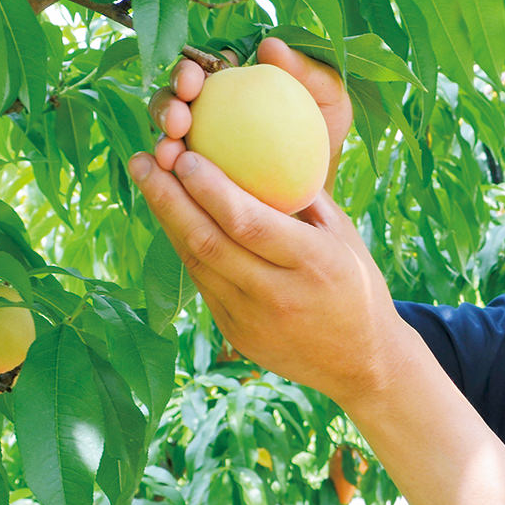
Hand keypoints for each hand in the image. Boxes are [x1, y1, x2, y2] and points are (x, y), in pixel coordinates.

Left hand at [126, 148, 411, 405]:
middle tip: (143, 159)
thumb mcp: (344, 236)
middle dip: (168, 196)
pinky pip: (202, 283)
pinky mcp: (235, 334)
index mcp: (312, 263)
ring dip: (166, 218)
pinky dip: (183, 245)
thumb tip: (265, 142)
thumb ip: (305, 194)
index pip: (249, 223)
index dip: (210, 189)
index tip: (185, 155)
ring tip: (147, 179)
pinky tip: (170, 215)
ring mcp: (252, 320)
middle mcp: (278, 294)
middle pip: (209, 242)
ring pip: (196, 263)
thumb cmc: (356, 284)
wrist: (361, 362)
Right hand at [147, 37, 353, 179]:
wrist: (324, 174)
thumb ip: (305, 70)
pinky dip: (172, 175)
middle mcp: (208, 105)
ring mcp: (200, 139)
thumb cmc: (325, 127)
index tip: (193, 82)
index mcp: (230, 78)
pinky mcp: (199, 173)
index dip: (187, 72)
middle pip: (174, 100)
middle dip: (165, 106)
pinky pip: (180, 173)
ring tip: (170, 154)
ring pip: (169, 135)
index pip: (198, 69)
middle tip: (179, 120)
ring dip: (163, 142)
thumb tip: (270, 46)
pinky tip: (173, 181)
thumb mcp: (330, 96)